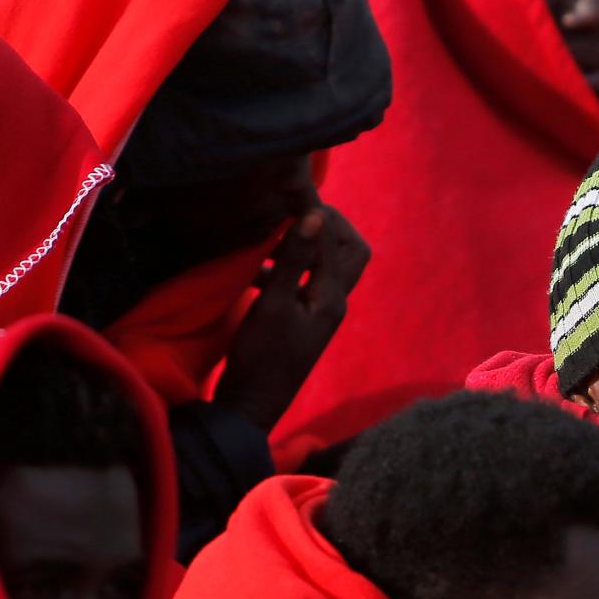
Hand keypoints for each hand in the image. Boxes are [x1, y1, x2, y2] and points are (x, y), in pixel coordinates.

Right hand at [214, 205, 369, 433]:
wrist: (251, 405)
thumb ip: (294, 260)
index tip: (290, 194)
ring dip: (301, 247)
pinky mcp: (300, 319)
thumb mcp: (272, 304)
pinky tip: (253, 267)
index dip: (317, 215)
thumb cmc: (261, 357)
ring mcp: (318, 312)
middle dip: (323, 228)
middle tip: (290, 213)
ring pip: (322, 266)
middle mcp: (333, 302)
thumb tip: (314, 216)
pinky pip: (301, 282)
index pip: (339, 243)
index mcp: (333, 297)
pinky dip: (284, 268)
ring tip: (266, 236)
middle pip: (347, 252)